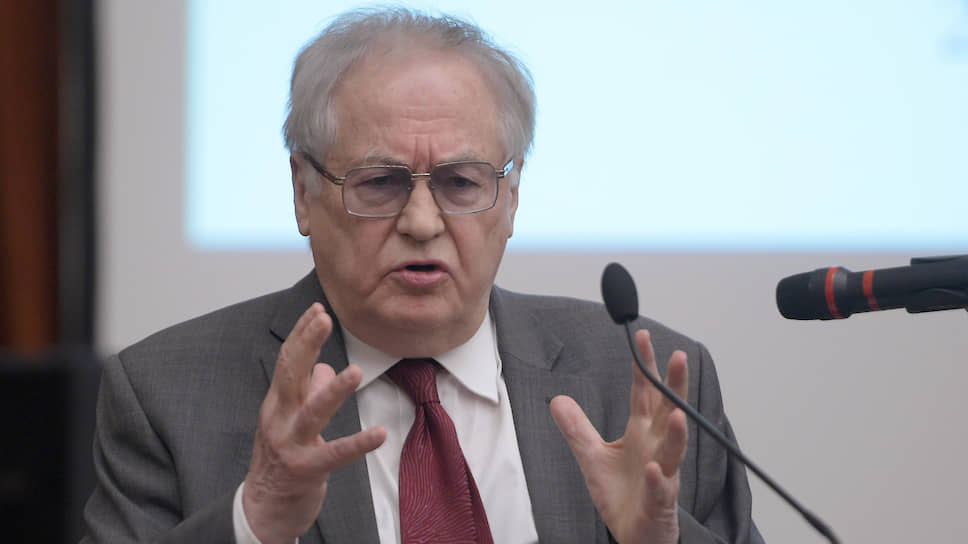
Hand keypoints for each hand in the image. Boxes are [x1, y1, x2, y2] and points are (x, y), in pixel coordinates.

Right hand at [242, 303, 386, 543]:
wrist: (264, 508)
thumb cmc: (282, 459)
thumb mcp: (291, 421)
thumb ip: (308, 392)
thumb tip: (328, 367)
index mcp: (277, 403)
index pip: (288, 361)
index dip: (302, 334)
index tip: (318, 308)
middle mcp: (279, 419)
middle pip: (291, 375)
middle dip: (306, 344)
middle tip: (324, 318)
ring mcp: (290, 445)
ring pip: (312, 412)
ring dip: (333, 392)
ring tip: (355, 372)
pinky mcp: (306, 470)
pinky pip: (335, 454)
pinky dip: (358, 443)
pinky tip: (380, 433)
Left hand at [550, 329, 688, 543]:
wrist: (635, 534)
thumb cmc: (623, 495)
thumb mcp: (592, 457)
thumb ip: (578, 429)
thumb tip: (557, 400)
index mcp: (642, 433)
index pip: (644, 393)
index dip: (644, 367)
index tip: (642, 339)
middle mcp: (656, 447)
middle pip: (669, 411)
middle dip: (674, 386)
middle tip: (679, 357)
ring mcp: (662, 473)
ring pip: (674, 450)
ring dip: (677, 433)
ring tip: (679, 415)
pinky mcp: (659, 501)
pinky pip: (660, 489)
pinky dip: (658, 479)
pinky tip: (654, 469)